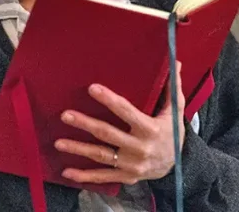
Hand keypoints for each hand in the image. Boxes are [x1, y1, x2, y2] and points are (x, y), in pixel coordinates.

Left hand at [55, 64, 184, 185]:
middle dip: (85, 124)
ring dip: (78, 149)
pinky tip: (67, 171)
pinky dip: (84, 176)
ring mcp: (132, 164)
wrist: (179, 166)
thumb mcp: (175, 111)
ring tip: (58, 142)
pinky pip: (103, 177)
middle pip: (108, 134)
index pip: (127, 111)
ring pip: (101, 156)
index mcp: (151, 129)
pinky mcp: (126, 176)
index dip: (109, 100)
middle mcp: (140, 148)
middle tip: (65, 115)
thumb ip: (172, 87)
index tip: (92, 89)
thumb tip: (174, 61)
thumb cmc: (173, 133)